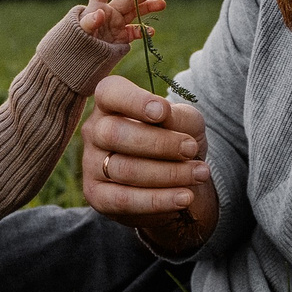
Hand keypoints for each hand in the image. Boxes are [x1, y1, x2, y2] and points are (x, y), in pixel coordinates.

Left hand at [77, 0, 168, 45]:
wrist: (76, 63)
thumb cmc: (74, 43)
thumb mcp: (80, 32)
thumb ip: (89, 23)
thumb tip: (100, 14)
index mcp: (97, 6)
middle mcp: (108, 13)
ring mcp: (115, 25)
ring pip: (135, 12)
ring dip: (149, 7)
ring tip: (162, 3)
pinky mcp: (120, 38)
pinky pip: (134, 32)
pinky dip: (143, 31)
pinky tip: (150, 31)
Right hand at [81, 74, 217, 247]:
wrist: (173, 182)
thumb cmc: (176, 141)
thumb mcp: (187, 123)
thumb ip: (178, 116)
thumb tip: (164, 117)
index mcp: (111, 103)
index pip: (110, 92)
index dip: (134, 101)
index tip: (162, 111)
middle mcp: (94, 131)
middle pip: (114, 133)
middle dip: (159, 143)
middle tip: (191, 148)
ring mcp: (91, 164)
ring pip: (124, 169)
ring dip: (169, 173)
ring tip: (200, 173)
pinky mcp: (96, 196)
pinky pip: (124, 199)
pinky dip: (159, 199)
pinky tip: (184, 197)